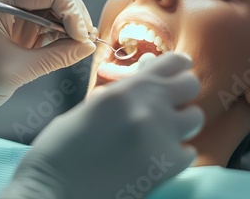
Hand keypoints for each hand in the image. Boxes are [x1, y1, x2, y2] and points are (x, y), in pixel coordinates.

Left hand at [0, 0, 95, 128]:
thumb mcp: (17, 72)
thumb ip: (56, 56)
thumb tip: (89, 47)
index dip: (72, 8)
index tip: (82, 37)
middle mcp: (7, 1)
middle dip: (75, 16)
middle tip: (86, 43)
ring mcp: (14, 15)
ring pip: (56, 9)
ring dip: (72, 26)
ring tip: (80, 48)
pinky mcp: (20, 30)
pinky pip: (50, 25)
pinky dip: (64, 35)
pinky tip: (70, 48)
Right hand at [1, 52, 203, 198]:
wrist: (54, 191)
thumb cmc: (60, 149)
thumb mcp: (89, 109)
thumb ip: (121, 94)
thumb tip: (142, 84)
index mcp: (124, 91)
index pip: (172, 63)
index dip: (176, 66)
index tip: (175, 72)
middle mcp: (147, 109)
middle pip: (191, 85)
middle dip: (182, 92)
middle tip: (168, 102)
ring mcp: (159, 139)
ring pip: (195, 117)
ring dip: (180, 122)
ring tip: (161, 131)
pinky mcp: (165, 169)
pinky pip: (188, 152)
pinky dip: (176, 153)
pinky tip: (156, 156)